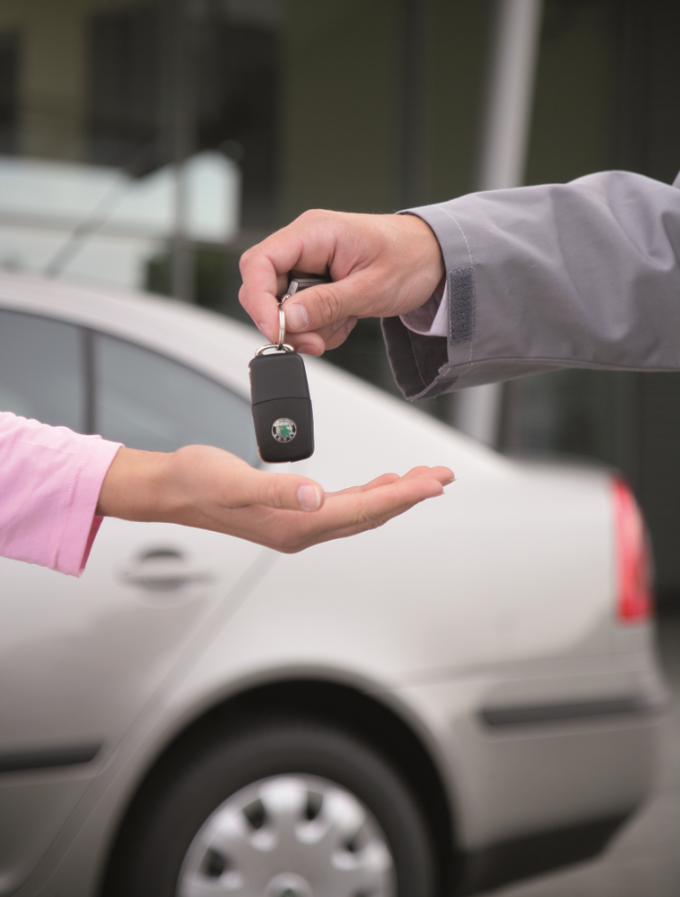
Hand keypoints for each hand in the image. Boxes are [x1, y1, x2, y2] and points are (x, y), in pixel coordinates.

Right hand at [97, 445, 453, 552]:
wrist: (171, 488)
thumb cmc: (197, 482)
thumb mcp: (234, 481)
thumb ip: (276, 489)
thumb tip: (317, 495)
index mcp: (295, 525)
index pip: (362, 510)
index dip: (402, 495)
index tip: (434, 482)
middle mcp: (303, 529)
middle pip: (370, 513)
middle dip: (410, 494)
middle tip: (443, 475)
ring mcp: (299, 523)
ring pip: (361, 510)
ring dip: (394, 494)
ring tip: (423, 478)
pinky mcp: (293, 511)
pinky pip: (344, 506)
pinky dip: (369, 493)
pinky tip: (380, 482)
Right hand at [239, 210, 444, 355]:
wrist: (434, 258)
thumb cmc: (410, 258)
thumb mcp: (371, 288)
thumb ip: (326, 304)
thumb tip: (288, 319)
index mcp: (314, 232)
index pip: (259, 263)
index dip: (258, 301)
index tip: (275, 332)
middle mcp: (305, 244)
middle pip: (265, 288)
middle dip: (288, 323)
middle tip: (315, 341)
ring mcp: (309, 262)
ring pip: (283, 307)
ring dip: (310, 327)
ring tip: (344, 323)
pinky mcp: (316, 280)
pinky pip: (302, 311)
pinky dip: (320, 326)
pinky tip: (346, 319)